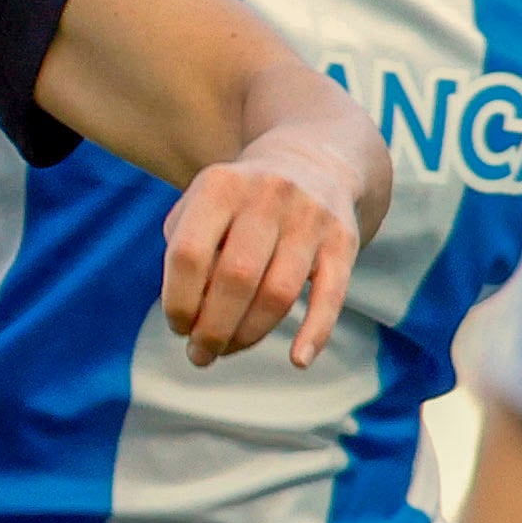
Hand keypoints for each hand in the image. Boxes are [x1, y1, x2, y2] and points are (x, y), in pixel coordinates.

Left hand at [163, 146, 363, 368]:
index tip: (178, 327)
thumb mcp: (203, 205)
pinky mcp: (343, 241)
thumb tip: (189, 316)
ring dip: (249, 335)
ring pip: (278, 293)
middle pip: (235, 278)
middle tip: (200, 354)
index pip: (188, 254)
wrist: (313, 161)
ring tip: (229, 351)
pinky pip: (331, 294)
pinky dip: (316, 331)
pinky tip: (298, 361)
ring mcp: (309, 218)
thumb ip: (185, 250)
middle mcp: (267, 196)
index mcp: (221, 185)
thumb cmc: (240, 202)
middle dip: (212, 329)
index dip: (178, 301)